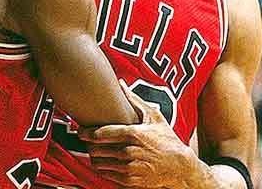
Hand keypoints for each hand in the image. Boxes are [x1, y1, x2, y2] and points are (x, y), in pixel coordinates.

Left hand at [79, 85, 196, 187]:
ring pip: (98, 162)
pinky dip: (102, 168)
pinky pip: (106, 174)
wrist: (179, 167)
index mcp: (134, 134)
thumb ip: (134, 100)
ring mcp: (129, 167)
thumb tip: (121, 83)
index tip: (81, 130)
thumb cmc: (167, 140)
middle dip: (88, 144)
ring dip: (94, 156)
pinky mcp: (129, 180)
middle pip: (96, 148)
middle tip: (87, 140)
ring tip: (95, 151)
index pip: (101, 134)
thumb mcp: (154, 117)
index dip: (87, 132)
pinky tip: (105, 162)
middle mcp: (129, 151)